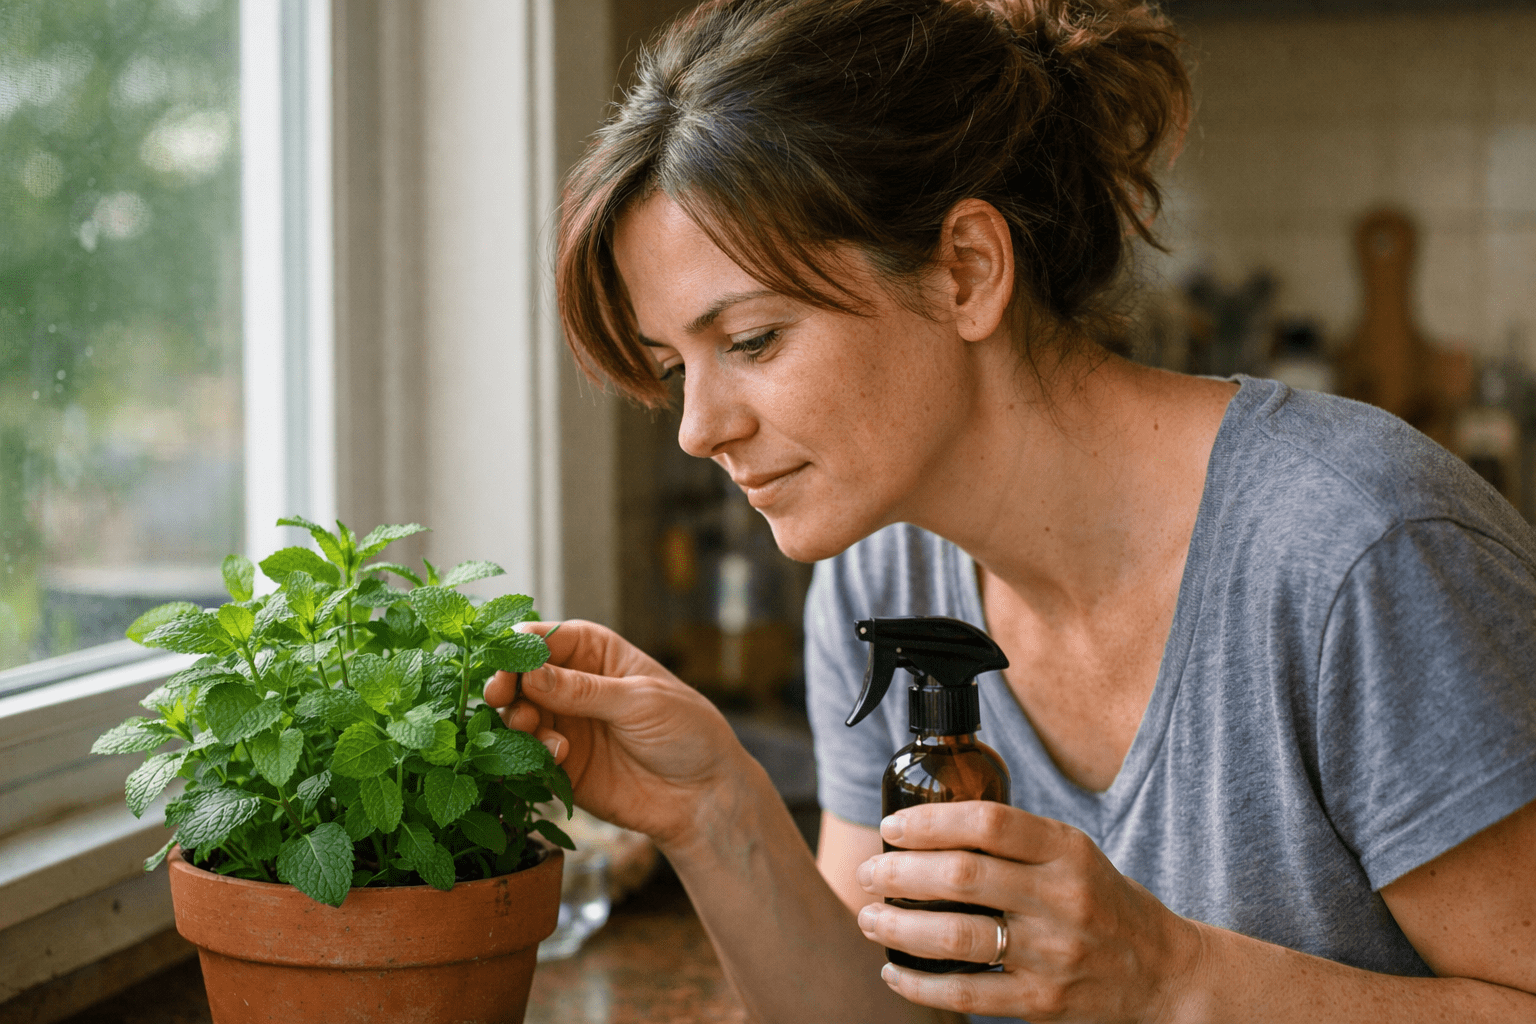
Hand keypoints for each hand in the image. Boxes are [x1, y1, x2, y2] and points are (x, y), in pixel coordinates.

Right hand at [482, 620, 751, 848]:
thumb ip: (584, 691)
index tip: (503, 657)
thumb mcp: (640, 701)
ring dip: (515, 717)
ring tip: (529, 725)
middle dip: (506, 681)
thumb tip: (530, 673)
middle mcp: (574, 685)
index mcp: (597, 653)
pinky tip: (558, 754)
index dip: (520, 644)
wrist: (704, 795)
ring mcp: (565, 725)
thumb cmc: (686, 731)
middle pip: (522, 675)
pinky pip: (529, 754)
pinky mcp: (561, 765)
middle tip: (498, 694)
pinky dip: (530, 752)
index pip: (546, 638)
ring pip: (518, 714)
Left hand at [853, 802, 1200, 1022]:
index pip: (989, 823)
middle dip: (898, 874)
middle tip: (869, 873)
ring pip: (955, 937)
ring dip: (897, 927)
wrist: (1161, 971)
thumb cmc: (1100, 900)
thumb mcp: (1073, 852)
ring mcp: (1052, 954)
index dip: (930, 822)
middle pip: (961, 877)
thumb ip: (1014, 838)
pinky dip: (919, 984)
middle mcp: (1061, 899)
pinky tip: (894, 971)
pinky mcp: (1041, 1002)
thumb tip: (927, 822)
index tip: (892, 828)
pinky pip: (966, 993)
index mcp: (1067, 851)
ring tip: (870, 917)